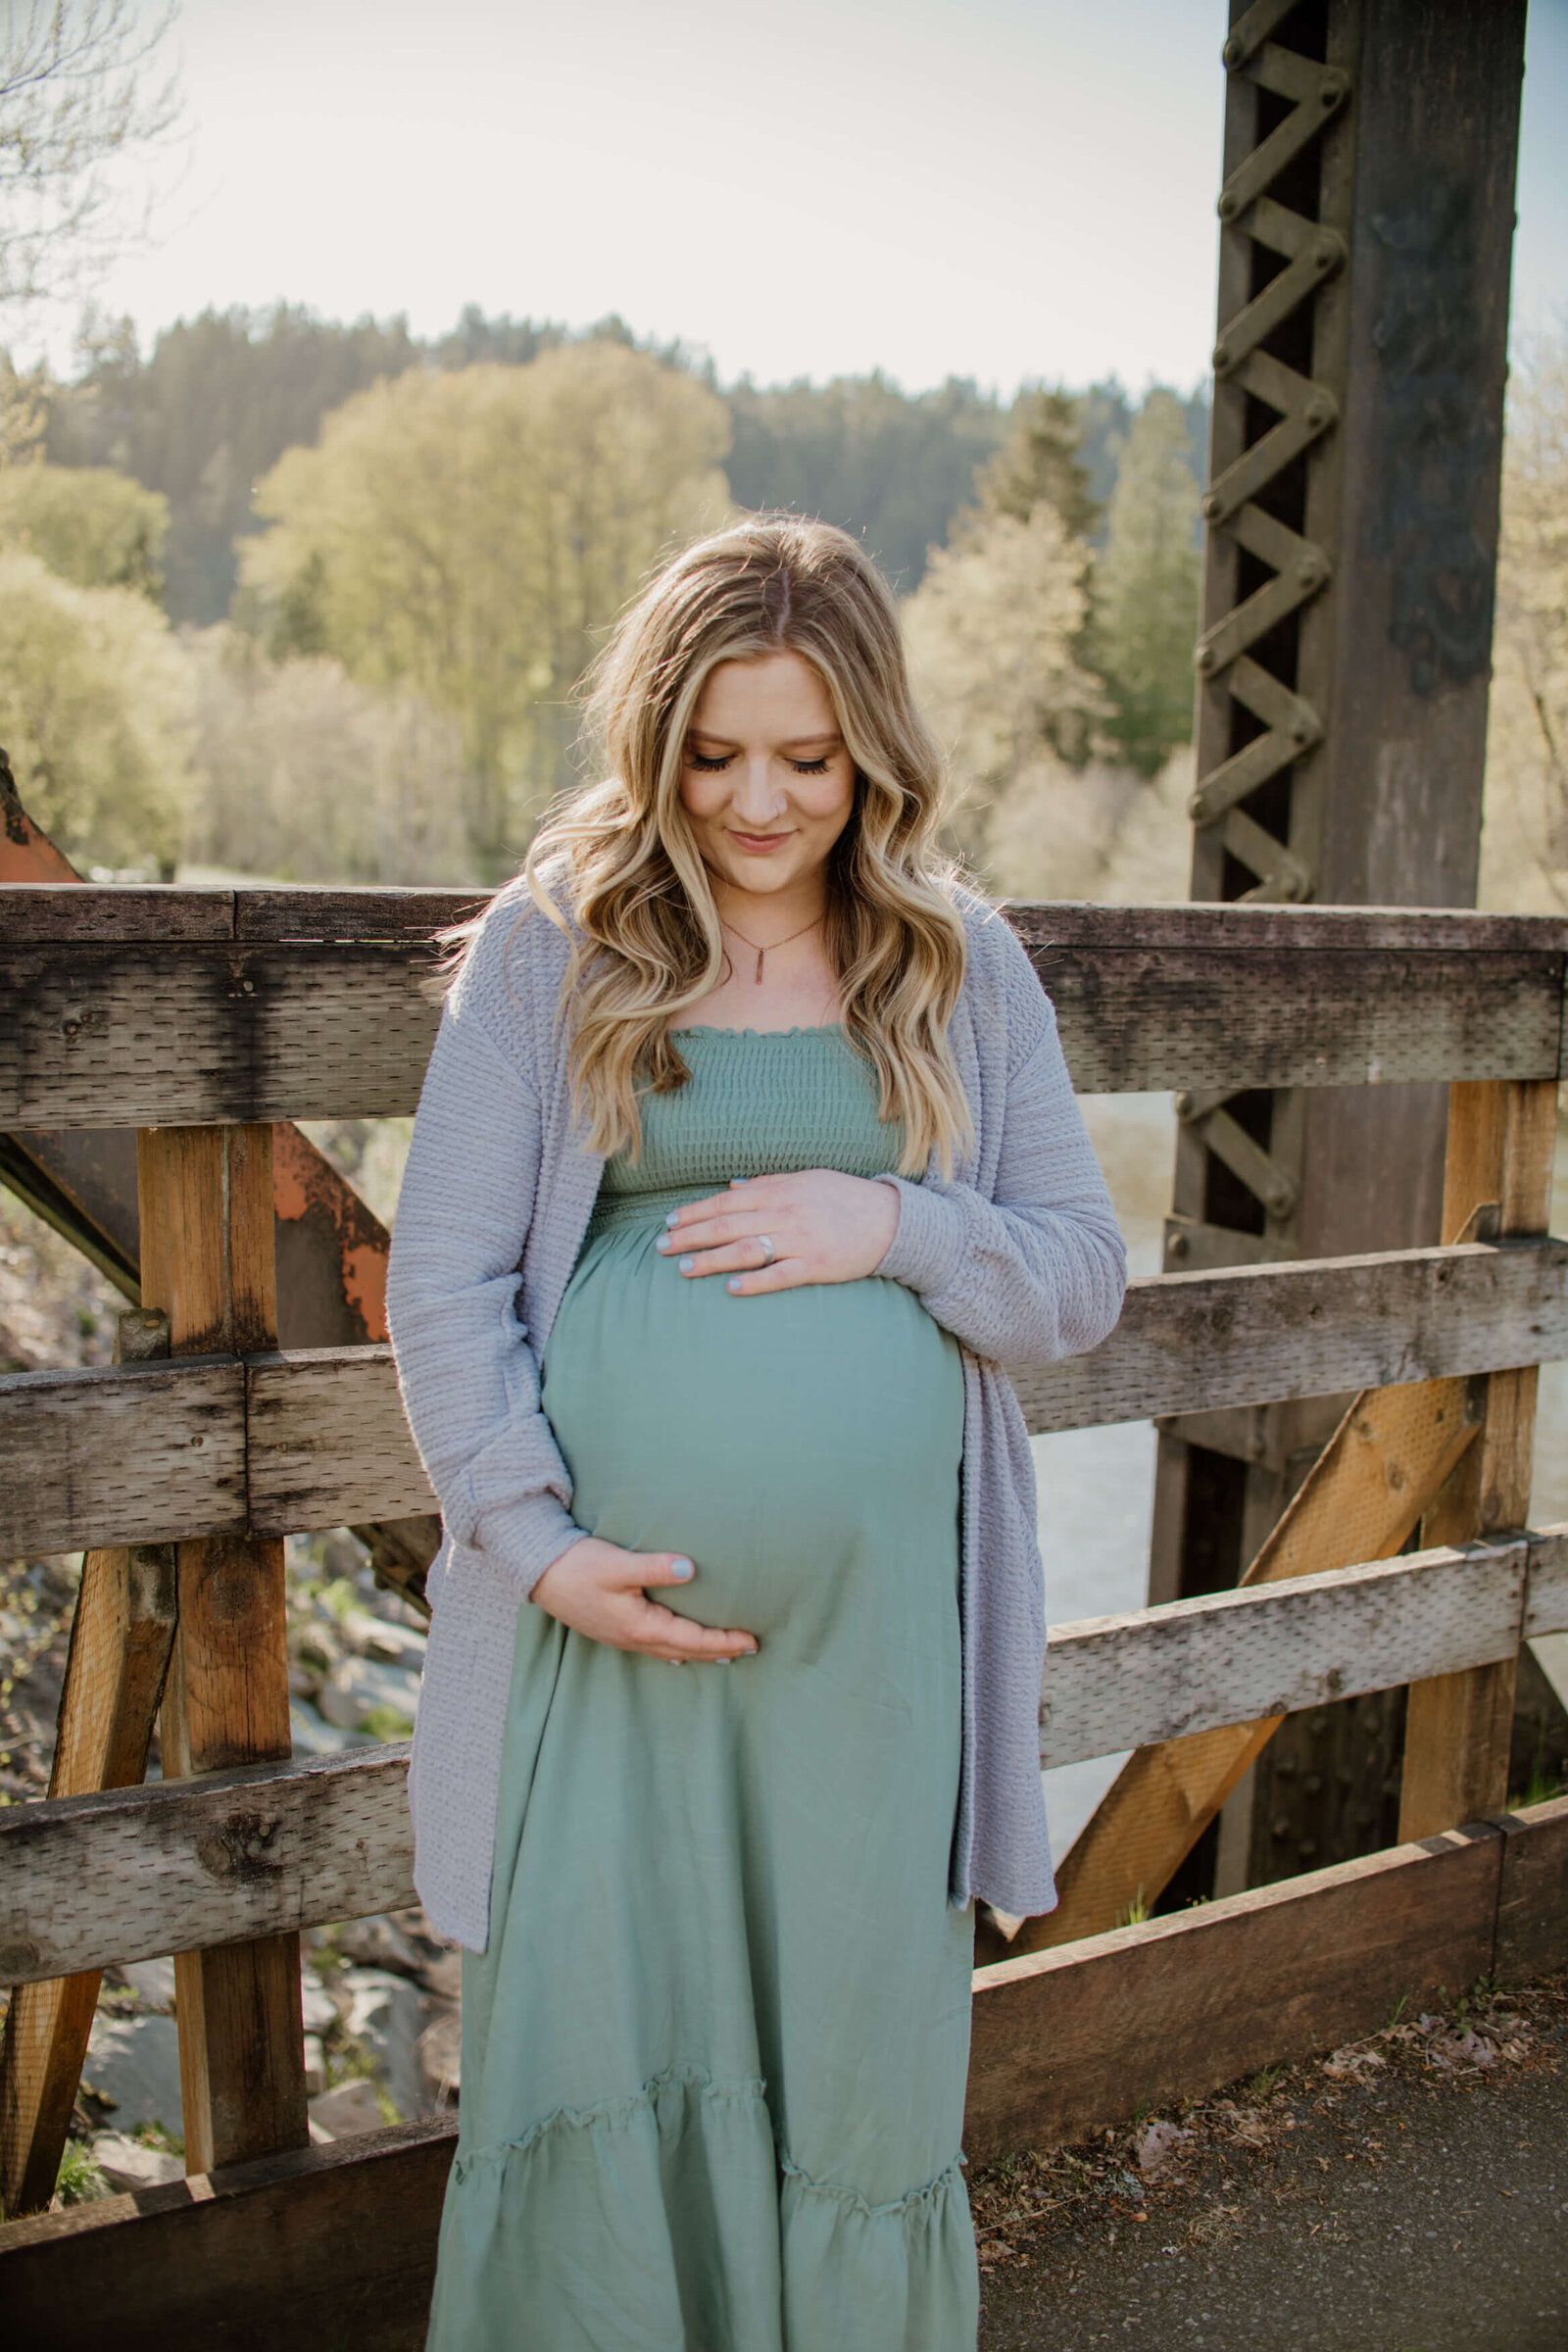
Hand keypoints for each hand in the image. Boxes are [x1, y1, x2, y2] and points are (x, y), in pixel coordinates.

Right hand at [530, 1536, 758, 1661]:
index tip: (751, 1639)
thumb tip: (690, 1569)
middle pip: (686, 1651)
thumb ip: (655, 1567)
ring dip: (699, 1652)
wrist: (539, 1572)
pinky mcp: (614, 1630)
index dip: (724, 1640)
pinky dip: (675, 1649)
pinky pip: (654, 1647)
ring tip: (724, 1653)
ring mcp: (623, 1637)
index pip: (693, 1639)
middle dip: (719, 1650)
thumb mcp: (618, 1563)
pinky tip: (678, 1653)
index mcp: (640, 1626)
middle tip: (751, 1648)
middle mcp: (634, 1638)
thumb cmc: (578, 1566)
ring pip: (671, 1651)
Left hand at [655, 1169, 899, 1294]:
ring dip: (711, 1260)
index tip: (670, 1223)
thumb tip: (733, 1186)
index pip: (726, 1202)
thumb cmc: (845, 1198)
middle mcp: (785, 1213)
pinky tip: (731, 1289)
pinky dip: (755, 1282)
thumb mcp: (807, 1179)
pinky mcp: (817, 1265)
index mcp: (780, 1191)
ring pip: (746, 1250)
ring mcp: (800, 1240)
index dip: (695, 1212)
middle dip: (690, 1237)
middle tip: (660, 1248)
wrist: (890, 1220)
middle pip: (727, 1225)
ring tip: (683, 1269)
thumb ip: (769, 1183)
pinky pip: (780, 1275)